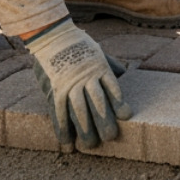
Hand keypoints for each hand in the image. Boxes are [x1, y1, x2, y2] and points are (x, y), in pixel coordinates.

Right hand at [23, 19, 129, 147]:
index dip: (119, 102)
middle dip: (104, 121)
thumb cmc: (79, 46)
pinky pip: (58, 112)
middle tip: (111, 137)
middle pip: (97, 102)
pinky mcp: (54, 89)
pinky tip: (67, 142)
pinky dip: (62, 128)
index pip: (112, 87)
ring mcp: (68, 84)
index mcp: (99, 68)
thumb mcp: (99, 52)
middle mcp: (85, 77)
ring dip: (85, 129)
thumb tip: (127, 74)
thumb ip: (112, 66)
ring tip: (91, 145)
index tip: (126, 115)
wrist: (52, 35)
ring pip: (78, 110)